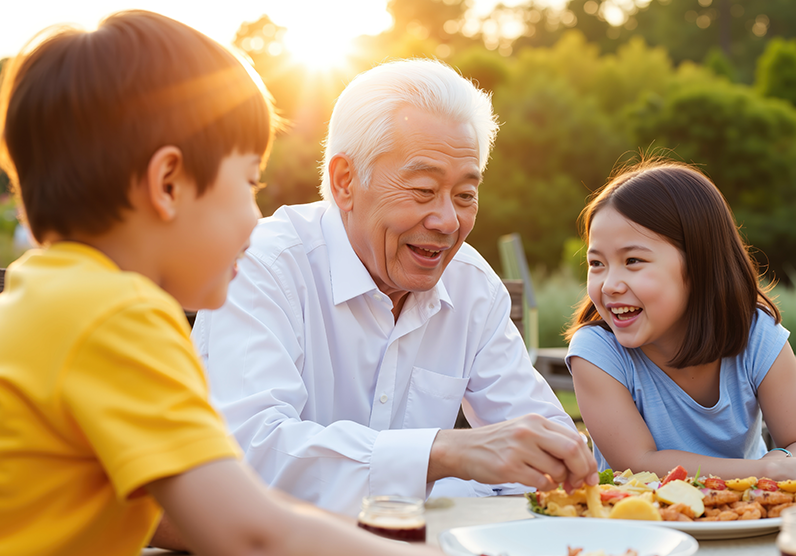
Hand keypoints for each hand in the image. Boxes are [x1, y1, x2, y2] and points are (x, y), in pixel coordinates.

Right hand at [428, 414, 598, 491]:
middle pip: (572, 451)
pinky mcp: (509, 467)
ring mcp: (519, 449)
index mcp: (535, 421)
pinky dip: (545, 486)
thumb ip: (549, 439)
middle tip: (579, 482)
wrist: (464, 449)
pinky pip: (541, 482)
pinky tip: (536, 481)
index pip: (574, 438)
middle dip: (582, 471)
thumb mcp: (524, 431)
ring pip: (557, 470)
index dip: (588, 459)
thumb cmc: (497, 443)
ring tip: (550, 480)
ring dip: (560, 481)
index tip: (590, 473)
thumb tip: (581, 456)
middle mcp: (529, 431)